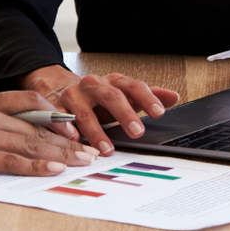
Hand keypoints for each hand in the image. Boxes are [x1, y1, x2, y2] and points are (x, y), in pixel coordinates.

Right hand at [0, 91, 99, 175]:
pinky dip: (34, 166)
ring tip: (83, 161)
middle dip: (67, 139)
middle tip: (91, 150)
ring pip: (29, 143)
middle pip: (36, 126)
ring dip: (60, 154)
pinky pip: (9, 161)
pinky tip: (52, 170)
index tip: (74, 125)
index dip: (55, 113)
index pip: (28, 101)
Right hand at [22, 65, 179, 154]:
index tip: (160, 112)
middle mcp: (93, 85)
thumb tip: (173, 97)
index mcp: (113, 82)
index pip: (133, 87)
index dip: (147, 98)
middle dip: (124, 114)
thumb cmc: (98, 97)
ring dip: (96, 131)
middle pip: (111, 96)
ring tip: (107, 148)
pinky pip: (60, 118)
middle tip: (137, 131)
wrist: (60, 88)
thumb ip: (147, 96)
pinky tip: (74, 139)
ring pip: (85, 112)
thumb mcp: (122, 94)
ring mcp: (73, 95)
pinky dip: (66, 128)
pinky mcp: (55, 107)